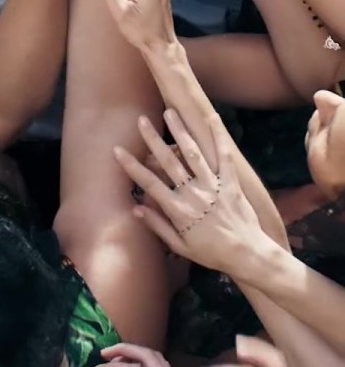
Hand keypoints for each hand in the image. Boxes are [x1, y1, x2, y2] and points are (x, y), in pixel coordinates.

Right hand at [114, 108, 264, 275]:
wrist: (247, 254)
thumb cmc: (212, 253)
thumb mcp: (180, 246)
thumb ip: (158, 226)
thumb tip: (135, 209)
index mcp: (178, 210)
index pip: (149, 183)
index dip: (132, 165)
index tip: (118, 150)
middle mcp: (193, 194)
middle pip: (169, 161)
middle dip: (153, 139)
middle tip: (142, 119)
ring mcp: (213, 185)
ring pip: (193, 153)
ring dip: (180, 131)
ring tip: (171, 112)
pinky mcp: (231, 182)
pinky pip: (224, 155)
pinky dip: (218, 136)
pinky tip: (212, 117)